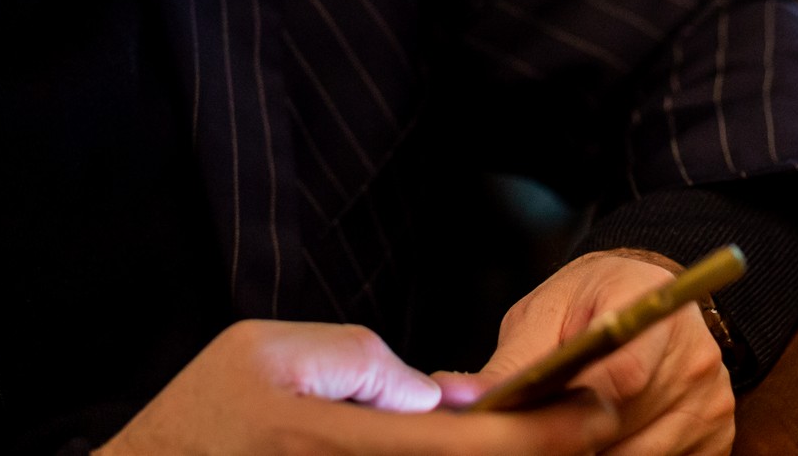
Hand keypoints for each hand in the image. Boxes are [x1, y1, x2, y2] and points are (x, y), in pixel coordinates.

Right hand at [98, 318, 619, 455]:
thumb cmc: (201, 418)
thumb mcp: (264, 351)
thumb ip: (356, 357)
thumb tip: (432, 393)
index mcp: (352, 447)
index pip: (484, 448)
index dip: (554, 428)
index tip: (596, 403)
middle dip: (545, 450)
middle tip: (585, 416)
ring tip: (536, 431)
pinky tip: (465, 444)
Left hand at [433, 252, 734, 455]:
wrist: (650, 297)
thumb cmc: (593, 300)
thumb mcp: (546, 312)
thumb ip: (512, 361)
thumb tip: (458, 399)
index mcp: (652, 308)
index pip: (621, 375)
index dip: (569, 410)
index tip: (529, 423)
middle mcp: (694, 360)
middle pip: (622, 427)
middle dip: (566, 440)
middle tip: (529, 435)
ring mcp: (710, 405)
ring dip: (593, 453)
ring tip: (558, 436)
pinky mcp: (715, 439)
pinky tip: (597, 442)